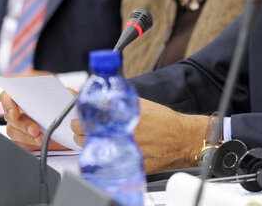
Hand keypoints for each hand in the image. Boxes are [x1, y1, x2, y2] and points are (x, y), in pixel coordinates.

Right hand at [0, 90, 68, 150]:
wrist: (67, 120)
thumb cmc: (60, 102)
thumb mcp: (64, 93)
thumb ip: (65, 92)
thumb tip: (67, 93)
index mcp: (22, 93)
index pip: (7, 97)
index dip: (9, 105)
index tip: (15, 113)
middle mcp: (17, 109)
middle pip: (11, 117)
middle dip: (23, 125)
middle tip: (35, 129)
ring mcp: (18, 124)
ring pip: (14, 132)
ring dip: (27, 136)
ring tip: (41, 138)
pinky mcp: (22, 138)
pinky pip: (20, 143)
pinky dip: (30, 144)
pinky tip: (40, 142)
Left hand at [70, 97, 208, 173]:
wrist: (181, 139)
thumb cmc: (163, 121)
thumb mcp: (139, 104)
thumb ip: (119, 102)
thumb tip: (102, 100)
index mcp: (120, 113)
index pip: (87, 112)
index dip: (81, 113)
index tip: (80, 113)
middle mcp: (118, 130)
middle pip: (82, 130)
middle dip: (80, 128)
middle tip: (84, 126)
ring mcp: (120, 147)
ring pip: (89, 147)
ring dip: (88, 142)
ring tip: (96, 138)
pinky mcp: (124, 162)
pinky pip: (103, 160)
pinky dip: (102, 155)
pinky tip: (107, 150)